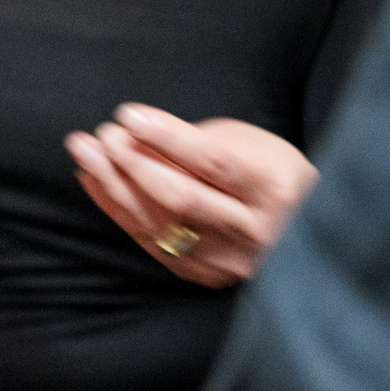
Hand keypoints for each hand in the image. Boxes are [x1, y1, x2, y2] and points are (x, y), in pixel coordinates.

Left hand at [67, 105, 315, 288]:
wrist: (304, 231)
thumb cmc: (269, 174)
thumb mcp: (252, 147)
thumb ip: (200, 143)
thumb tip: (136, 138)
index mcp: (275, 190)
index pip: (212, 162)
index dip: (167, 137)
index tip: (128, 115)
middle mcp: (255, 231)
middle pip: (180, 197)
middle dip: (131, 163)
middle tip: (99, 136)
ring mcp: (228, 260)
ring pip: (159, 223)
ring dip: (113, 186)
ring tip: (85, 153)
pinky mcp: (204, 275)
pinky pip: (149, 240)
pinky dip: (117, 209)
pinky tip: (95, 181)